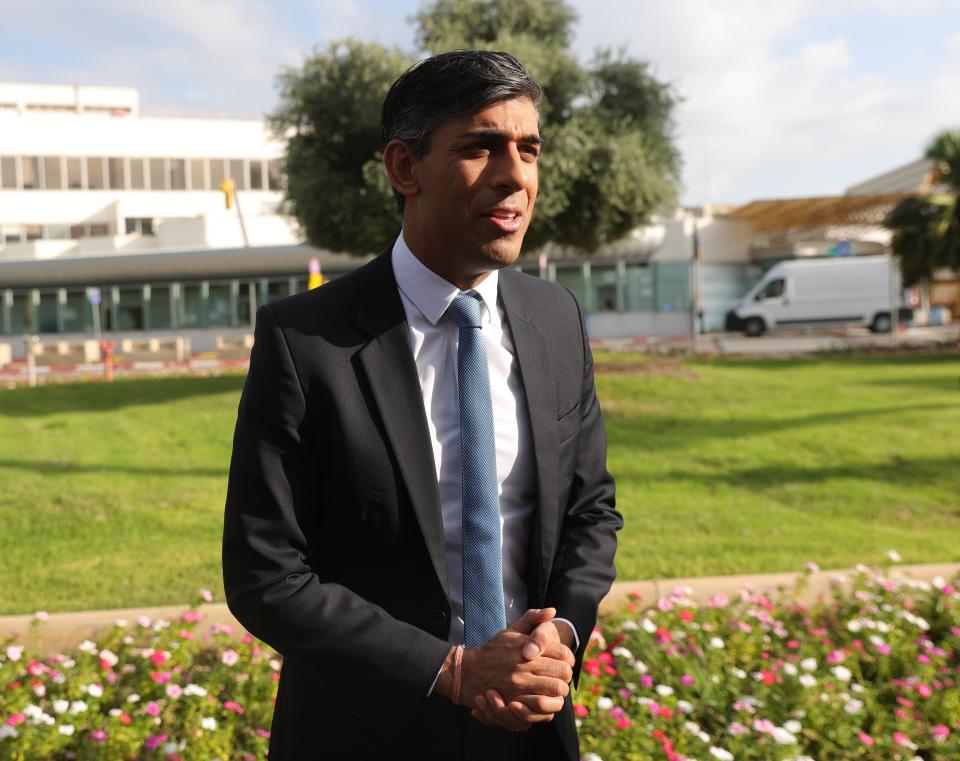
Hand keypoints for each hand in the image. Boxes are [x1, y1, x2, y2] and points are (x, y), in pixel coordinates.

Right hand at [471, 609, 575, 729]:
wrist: (469, 672)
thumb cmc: (493, 650)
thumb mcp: (511, 630)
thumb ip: (532, 618)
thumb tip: (552, 610)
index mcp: (526, 647)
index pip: (562, 653)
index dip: (568, 658)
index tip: (564, 661)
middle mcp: (525, 665)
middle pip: (563, 672)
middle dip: (566, 674)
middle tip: (561, 675)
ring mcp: (520, 684)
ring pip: (556, 689)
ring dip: (559, 688)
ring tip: (555, 686)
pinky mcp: (516, 700)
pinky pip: (544, 704)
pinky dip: (550, 702)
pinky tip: (546, 697)